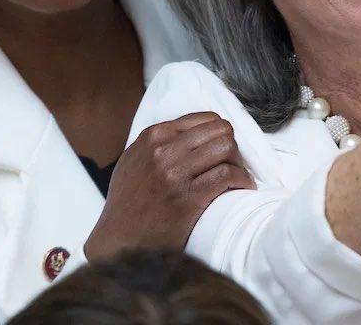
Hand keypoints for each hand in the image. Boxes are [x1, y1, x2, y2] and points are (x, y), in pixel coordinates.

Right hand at [85, 112, 254, 259]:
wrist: (118, 241)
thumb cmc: (127, 204)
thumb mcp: (133, 161)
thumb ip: (157, 144)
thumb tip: (191, 133)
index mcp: (152, 137)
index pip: (205, 119)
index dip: (219, 135)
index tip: (222, 151)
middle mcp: (162, 151)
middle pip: (220, 131)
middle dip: (232, 147)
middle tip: (233, 165)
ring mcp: (175, 174)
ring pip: (227, 148)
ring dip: (239, 163)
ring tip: (238, 178)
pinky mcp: (188, 198)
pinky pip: (228, 176)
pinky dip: (242, 180)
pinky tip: (242, 188)